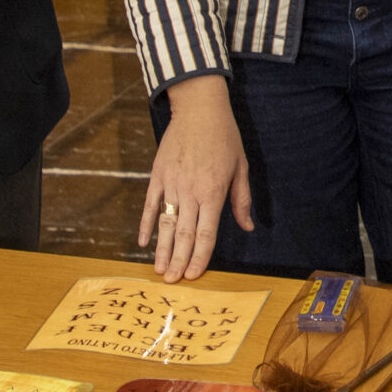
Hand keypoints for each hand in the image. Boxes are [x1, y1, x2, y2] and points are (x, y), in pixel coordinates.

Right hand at [141, 75, 252, 281]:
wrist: (199, 109)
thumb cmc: (224, 138)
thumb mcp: (241, 167)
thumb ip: (241, 200)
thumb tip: (248, 226)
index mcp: (213, 192)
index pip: (206, 233)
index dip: (200, 256)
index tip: (194, 275)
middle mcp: (191, 191)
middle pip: (184, 234)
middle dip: (178, 261)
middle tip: (172, 282)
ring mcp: (172, 183)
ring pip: (166, 224)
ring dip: (162, 249)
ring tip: (159, 270)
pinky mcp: (157, 175)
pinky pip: (150, 204)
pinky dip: (146, 225)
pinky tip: (143, 242)